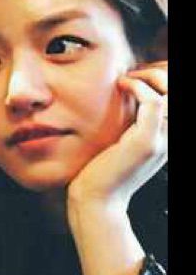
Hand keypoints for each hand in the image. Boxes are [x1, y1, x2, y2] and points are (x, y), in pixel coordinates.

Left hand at [67, 60, 166, 209]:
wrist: (96, 200)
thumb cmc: (101, 170)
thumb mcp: (120, 141)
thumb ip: (130, 122)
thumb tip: (123, 93)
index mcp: (167, 138)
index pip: (177, 100)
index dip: (166, 78)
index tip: (142, 74)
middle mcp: (170, 139)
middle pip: (178, 93)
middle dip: (161, 74)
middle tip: (135, 74)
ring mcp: (161, 141)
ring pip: (171, 95)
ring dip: (149, 77)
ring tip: (127, 79)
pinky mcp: (145, 143)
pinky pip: (153, 104)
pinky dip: (138, 87)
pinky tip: (121, 85)